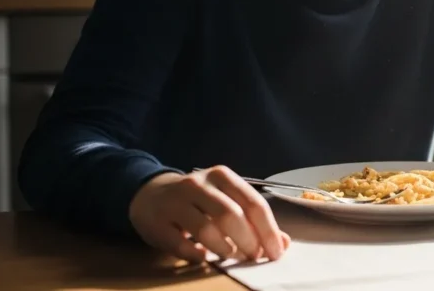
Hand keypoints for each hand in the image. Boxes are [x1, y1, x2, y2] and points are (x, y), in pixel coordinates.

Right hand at [129, 165, 290, 262]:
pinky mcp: (156, 221)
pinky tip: (204, 257)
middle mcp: (198, 184)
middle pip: (231, 215)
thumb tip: (283, 244)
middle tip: (254, 257)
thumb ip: (254, 219)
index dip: (268, 230)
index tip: (276, 252)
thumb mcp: (227, 200)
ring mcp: (174, 201)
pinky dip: (196, 255)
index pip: (253, 203)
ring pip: (205, 229)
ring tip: (231, 256)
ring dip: (224, 248)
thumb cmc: (199, 201)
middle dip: (248, 241)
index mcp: (221, 176)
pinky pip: (180, 244)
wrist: (150, 195)